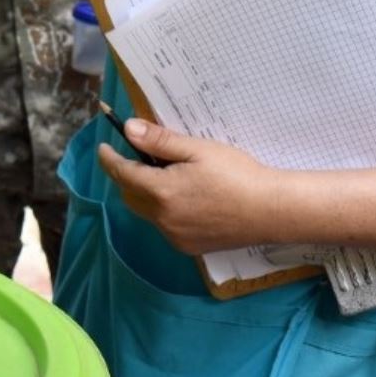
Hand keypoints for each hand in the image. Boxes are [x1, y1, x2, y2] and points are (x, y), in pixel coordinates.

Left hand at [98, 117, 276, 254]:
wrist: (271, 211)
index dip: (109, 159)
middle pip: (130, 195)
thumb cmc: (237, 174)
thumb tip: (129, 129)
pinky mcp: (189, 247)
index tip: (104, 147)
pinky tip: (181, 197)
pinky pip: (164, 226)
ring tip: (162, 174)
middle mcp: (163, 219)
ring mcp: (175, 236)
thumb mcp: (198, 150)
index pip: (122, 173)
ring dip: (144, 193)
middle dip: (125, 176)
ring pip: (146, 212)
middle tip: (134, 157)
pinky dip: (162, 210)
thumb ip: (160, 141)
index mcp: (161, 192)